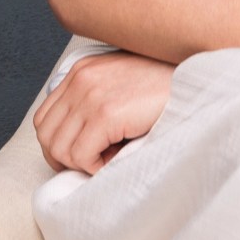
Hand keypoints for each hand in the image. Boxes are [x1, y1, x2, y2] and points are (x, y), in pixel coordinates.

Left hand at [31, 51, 174, 174]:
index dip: (57, 145)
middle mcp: (80, 79)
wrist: (196, 80)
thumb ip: (95, 103)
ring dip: (82, 164)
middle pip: (46, 135)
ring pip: (60, 149)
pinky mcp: (106, 113)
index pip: (44, 118)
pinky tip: (116, 159)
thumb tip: (77, 146)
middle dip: (65, 159)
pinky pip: (81, 155)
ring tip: (109, 159)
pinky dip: (96, 167)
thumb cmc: (164, 89)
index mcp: (81, 72)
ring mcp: (91, 95)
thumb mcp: (120, 87)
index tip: (79, 157)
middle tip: (92, 165)